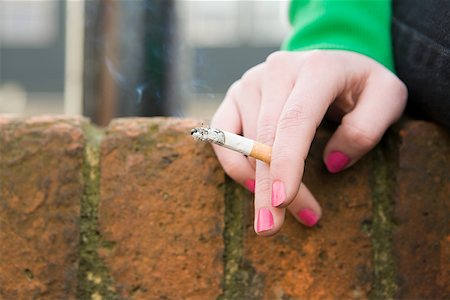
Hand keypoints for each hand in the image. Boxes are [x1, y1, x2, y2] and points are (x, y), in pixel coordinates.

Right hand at [211, 50, 406, 235]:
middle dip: (266, 188)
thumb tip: (331, 162)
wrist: (332, 61)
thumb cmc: (360, 85)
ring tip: (286, 210)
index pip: (295, 119)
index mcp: (317, 69)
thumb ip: (368, 127)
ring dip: (260, 183)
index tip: (282, 201)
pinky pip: (223, 138)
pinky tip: (254, 185)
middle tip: (271, 228)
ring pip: (245, 143)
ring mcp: (251, 82)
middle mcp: (277, 70)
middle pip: (265, 137)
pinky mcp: (234, 96)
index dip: (286, 162)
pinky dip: (236, 165)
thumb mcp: (387, 98)